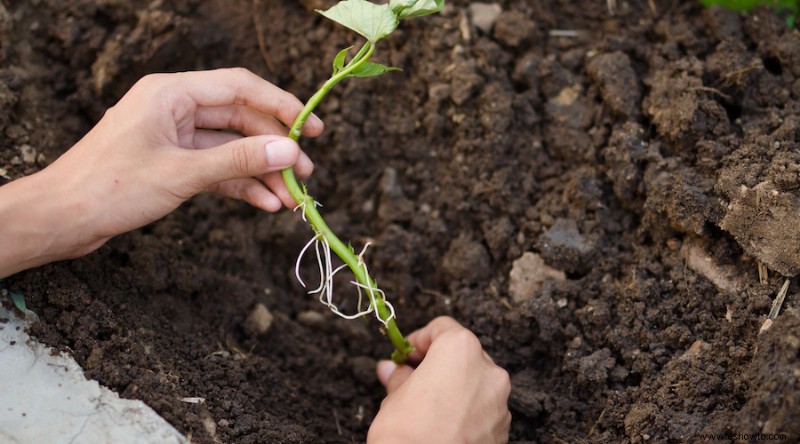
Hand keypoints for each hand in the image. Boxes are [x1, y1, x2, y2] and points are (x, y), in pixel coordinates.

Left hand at [0, 68, 321, 276]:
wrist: (62, 218)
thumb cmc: (110, 188)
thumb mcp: (182, 173)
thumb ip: (238, 160)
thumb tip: (289, 151)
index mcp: (172, 93)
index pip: (239, 87)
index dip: (280, 105)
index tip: (311, 129)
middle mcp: (175, 109)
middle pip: (240, 119)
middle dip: (274, 148)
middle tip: (306, 173)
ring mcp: (174, 137)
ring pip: (231, 148)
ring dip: (261, 172)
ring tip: (291, 197)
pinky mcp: (172, 163)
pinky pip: (216, 168)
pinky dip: (240, 185)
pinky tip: (265, 204)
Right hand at [368, 317, 511, 442]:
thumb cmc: (407, 434)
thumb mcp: (393, 398)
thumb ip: (399, 377)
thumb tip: (392, 370)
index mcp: (460, 350)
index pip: (442, 328)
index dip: (419, 340)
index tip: (404, 356)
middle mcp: (488, 369)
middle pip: (462, 353)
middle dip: (438, 364)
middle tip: (412, 378)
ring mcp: (499, 400)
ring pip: (475, 381)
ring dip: (455, 387)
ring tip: (429, 406)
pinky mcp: (503, 427)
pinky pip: (483, 407)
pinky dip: (467, 409)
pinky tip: (446, 425)